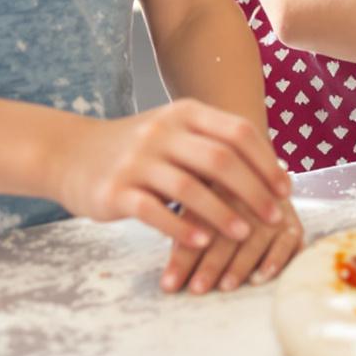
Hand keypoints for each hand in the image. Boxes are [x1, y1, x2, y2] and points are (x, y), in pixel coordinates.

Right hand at [55, 102, 292, 259]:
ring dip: (222, 213)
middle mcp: (161, 132)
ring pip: (189, 187)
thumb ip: (215, 143)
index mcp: (184, 113)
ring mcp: (137, 160)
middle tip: (274, 217)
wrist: (71, 153)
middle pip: (219, 159)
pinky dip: (181, 227)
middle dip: (253, 190)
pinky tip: (201, 243)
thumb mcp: (175, 131)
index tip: (285, 189)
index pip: (237, 132)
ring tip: (244, 234)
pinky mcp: (115, 190)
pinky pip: (154, 211)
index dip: (266, 161)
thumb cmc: (138, 149)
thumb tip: (271, 170)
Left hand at [164, 196, 303, 296]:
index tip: (169, 284)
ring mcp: (272, 212)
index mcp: (215, 190)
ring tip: (225, 285)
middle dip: (210, 264)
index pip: (196, 227)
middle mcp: (245, 199)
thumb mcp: (199, 202)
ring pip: (255, 240)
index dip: (182, 257)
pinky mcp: (293, 224)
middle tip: (196, 289)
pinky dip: (275, 261)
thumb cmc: (222, 198)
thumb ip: (183, 230)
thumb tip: (166, 275)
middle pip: (226, 235)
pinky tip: (261, 278)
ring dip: (240, 265)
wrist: (264, 171)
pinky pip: (288, 243)